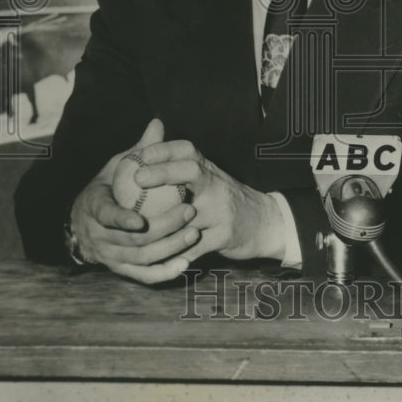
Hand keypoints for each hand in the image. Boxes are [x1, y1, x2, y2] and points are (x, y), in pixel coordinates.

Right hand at [69, 119, 199, 284]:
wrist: (86, 221)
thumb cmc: (108, 187)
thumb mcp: (118, 166)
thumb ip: (139, 150)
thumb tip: (158, 123)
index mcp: (95, 208)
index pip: (106, 216)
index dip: (122, 220)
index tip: (141, 219)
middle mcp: (100, 237)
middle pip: (132, 240)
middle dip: (162, 228)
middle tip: (189, 211)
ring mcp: (111, 256)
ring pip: (141, 258)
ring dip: (169, 248)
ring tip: (194, 232)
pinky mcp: (123, 269)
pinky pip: (144, 275)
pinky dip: (163, 273)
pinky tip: (185, 264)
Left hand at [133, 132, 285, 262]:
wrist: (265, 223)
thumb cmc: (226, 199)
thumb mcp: (210, 178)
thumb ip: (183, 167)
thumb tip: (150, 145)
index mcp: (210, 170)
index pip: (188, 151)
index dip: (165, 149)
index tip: (142, 154)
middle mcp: (217, 186)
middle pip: (191, 171)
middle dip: (163, 172)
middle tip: (138, 178)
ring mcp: (222, 211)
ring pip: (188, 215)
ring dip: (162, 220)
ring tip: (136, 222)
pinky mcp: (224, 236)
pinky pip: (193, 245)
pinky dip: (173, 251)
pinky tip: (153, 256)